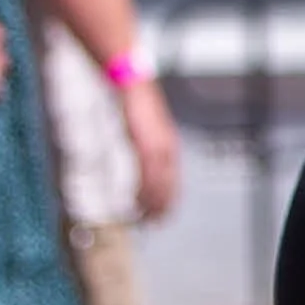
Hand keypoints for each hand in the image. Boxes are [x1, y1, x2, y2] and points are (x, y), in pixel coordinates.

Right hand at [118, 74, 181, 218]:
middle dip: (164, 205)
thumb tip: (140, 156)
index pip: (173, 177)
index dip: (169, 196)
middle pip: (169, 183)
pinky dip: (145, 188)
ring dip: (154, 202)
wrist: (131, 81)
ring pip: (160, 182)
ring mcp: (158, 145)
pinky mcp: (146, 142)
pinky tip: (139, 200)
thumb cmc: (134, 102)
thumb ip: (144, 142)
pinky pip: (148, 172)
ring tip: (147, 218)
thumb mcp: (143, 125)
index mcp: (168, 144)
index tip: (164, 212)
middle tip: (156, 223)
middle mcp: (167, 146)